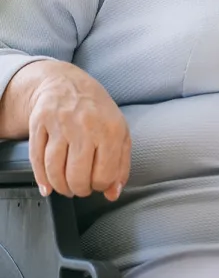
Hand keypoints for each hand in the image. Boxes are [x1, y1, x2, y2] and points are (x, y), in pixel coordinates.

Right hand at [21, 60, 130, 200]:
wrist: (68, 84)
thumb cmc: (98, 111)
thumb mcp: (120, 131)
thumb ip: (121, 163)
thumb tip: (113, 193)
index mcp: (111, 129)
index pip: (104, 174)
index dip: (101, 186)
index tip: (99, 184)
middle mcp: (86, 125)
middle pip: (78, 175)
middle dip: (80, 190)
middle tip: (81, 188)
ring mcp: (61, 124)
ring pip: (55, 170)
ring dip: (61, 187)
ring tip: (67, 187)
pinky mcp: (39, 124)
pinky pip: (37, 159)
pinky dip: (41, 178)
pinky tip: (48, 186)